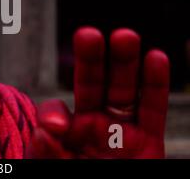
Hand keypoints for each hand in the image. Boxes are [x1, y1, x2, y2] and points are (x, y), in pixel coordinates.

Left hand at [29, 27, 168, 158]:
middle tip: (87, 35)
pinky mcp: (149, 144)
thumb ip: (46, 152)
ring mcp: (121, 133)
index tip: (55, 126)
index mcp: (63, 134)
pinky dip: (155, 84)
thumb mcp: (52, 171)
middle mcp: (91, 127)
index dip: (54, 113)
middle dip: (91, 60)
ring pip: (124, 91)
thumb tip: (44, 127)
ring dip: (125, 63)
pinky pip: (153, 110)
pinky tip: (155, 58)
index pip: (55, 112)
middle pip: (91, 85)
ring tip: (124, 36)